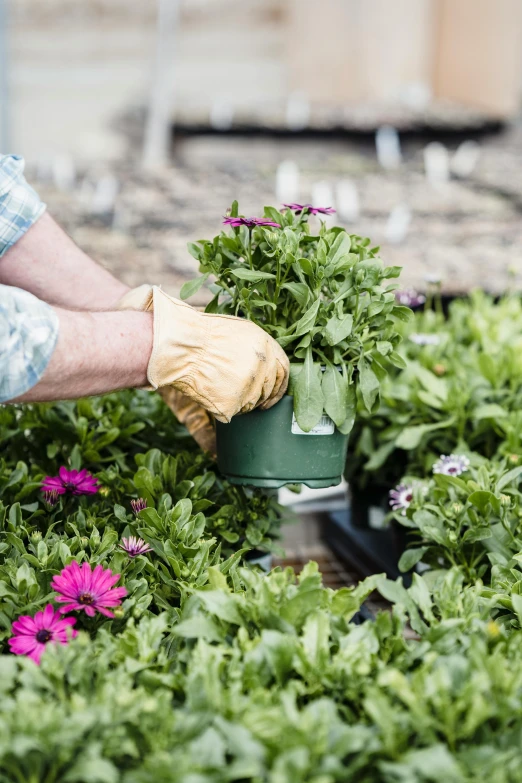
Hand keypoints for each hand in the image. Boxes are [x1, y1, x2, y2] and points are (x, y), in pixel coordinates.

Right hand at [119, 285, 288, 422]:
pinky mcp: (233, 404)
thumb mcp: (240, 333)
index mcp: (267, 348)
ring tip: (218, 387)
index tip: (272, 394)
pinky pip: (231, 413)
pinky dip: (222, 408)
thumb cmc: (203, 335)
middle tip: (242, 395)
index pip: (284, 373)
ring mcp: (249, 388)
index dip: (278, 385)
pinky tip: (210, 393)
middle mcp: (263, 369)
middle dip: (259, 397)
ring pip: (250, 405)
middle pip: (268, 392)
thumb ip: (259, 350)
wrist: (179, 346)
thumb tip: (270, 366)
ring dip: (239, 402)